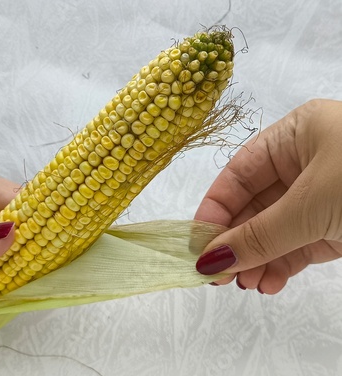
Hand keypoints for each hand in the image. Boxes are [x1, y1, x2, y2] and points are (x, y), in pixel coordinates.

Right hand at [194, 99, 341, 293]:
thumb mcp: (311, 206)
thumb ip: (258, 235)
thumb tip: (208, 261)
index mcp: (295, 135)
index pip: (238, 174)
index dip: (214, 209)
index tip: (196, 245)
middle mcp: (306, 161)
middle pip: (255, 205)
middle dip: (236, 242)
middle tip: (217, 276)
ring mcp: (324, 194)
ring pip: (276, 228)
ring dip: (257, 258)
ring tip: (243, 285)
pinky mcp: (339, 224)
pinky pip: (300, 244)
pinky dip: (282, 265)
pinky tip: (268, 282)